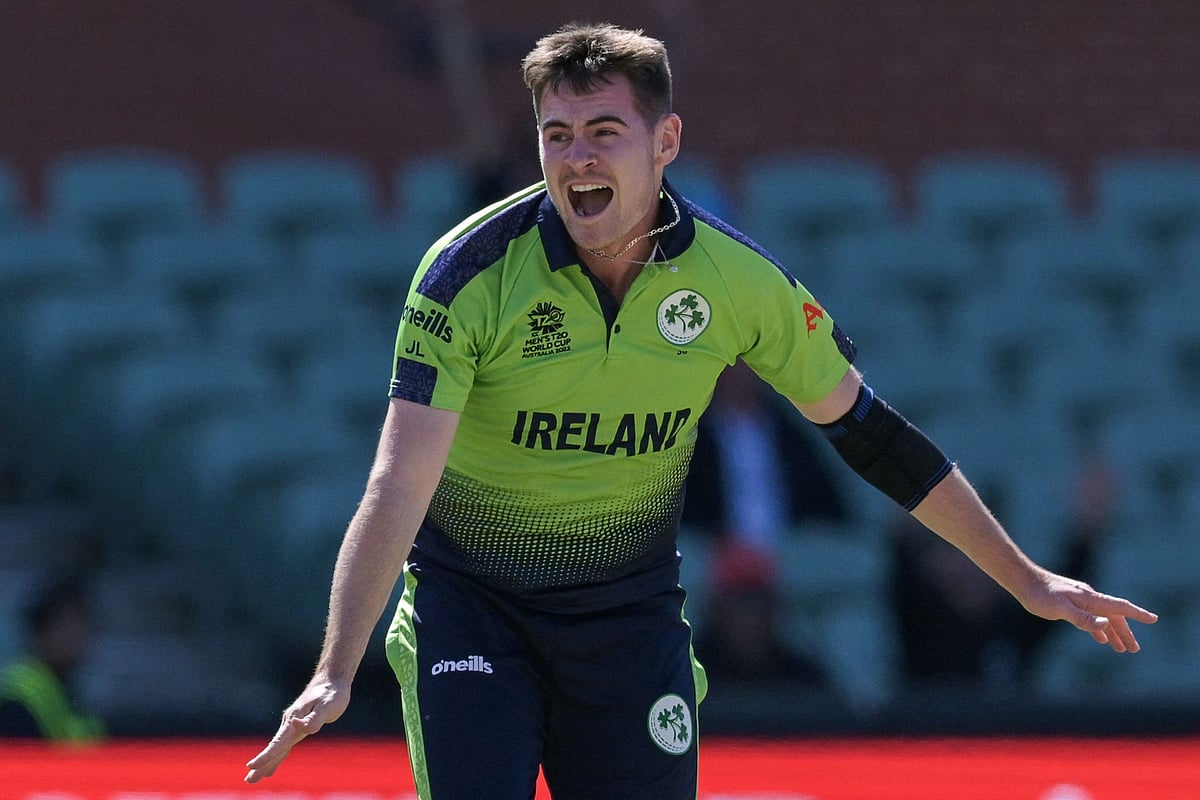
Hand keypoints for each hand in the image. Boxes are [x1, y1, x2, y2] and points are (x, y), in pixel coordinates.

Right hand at [244, 679, 349, 782]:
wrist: (332, 679)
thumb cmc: (332, 693)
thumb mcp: (328, 706)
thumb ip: (313, 718)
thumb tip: (295, 725)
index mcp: (295, 720)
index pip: (278, 742)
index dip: (266, 755)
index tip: (251, 766)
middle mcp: (290, 723)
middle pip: (274, 747)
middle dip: (261, 764)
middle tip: (248, 780)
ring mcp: (292, 723)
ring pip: (277, 747)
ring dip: (266, 762)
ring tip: (253, 777)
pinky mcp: (298, 725)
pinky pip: (284, 744)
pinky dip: (277, 755)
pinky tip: (273, 764)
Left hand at [1021, 570, 1158, 652]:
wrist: (1023, 581)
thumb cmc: (1039, 595)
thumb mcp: (1060, 609)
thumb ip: (1083, 618)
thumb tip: (1106, 624)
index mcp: (1090, 598)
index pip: (1119, 607)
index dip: (1137, 614)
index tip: (1154, 619)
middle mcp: (1089, 598)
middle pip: (1114, 616)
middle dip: (1127, 633)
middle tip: (1135, 650)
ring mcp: (1081, 601)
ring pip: (1103, 618)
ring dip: (1114, 633)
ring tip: (1123, 649)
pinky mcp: (1071, 604)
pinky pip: (1092, 618)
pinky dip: (1099, 629)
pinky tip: (1101, 639)